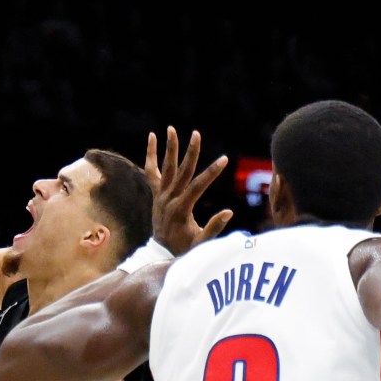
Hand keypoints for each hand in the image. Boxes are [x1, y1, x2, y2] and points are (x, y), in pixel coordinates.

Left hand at [144, 126, 232, 255]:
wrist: (161, 252)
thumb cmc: (184, 249)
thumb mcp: (201, 244)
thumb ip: (214, 228)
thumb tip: (229, 212)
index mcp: (180, 210)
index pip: (197, 186)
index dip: (211, 172)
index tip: (224, 159)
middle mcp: (168, 199)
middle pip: (180, 172)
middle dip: (190, 152)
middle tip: (196, 134)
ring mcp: (160, 196)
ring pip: (165, 168)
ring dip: (169, 148)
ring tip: (171, 128)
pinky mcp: (156, 193)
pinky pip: (151, 171)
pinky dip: (151, 155)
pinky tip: (152, 138)